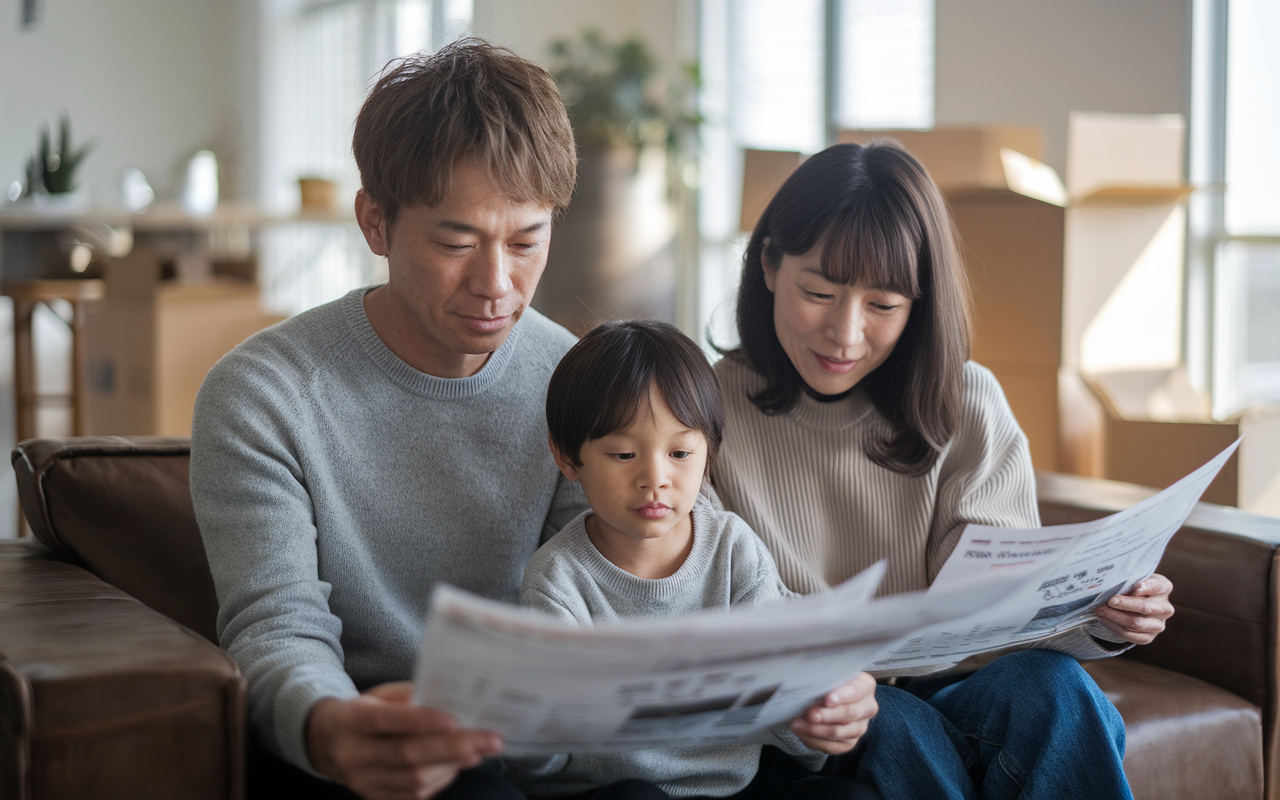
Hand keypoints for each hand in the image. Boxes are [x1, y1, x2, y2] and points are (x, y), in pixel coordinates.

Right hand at [306, 682, 502, 799]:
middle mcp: (354, 755)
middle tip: (490, 739)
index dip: (422, 721)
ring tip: (480, 751)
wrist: (325, 741)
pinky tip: (459, 765)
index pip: (388, 721)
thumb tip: (449, 702)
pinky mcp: (374, 797)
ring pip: (414, 779)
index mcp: (352, 720)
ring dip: (453, 765)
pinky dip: (441, 780)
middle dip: (454, 747)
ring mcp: (363, 782)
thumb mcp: (377, 695)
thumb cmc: (362, 711)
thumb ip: (408, 697)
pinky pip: (413, 795)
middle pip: (408, 754)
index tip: (457, 719)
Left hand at [789, 672, 877, 754]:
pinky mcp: (849, 742)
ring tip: (797, 724)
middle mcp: (867, 707)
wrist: (825, 697)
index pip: (857, 690)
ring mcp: (860, 727)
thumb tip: (805, 681)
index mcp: (865, 685)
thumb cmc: (826, 681)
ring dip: (816, 730)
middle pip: (850, 714)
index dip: (842, 695)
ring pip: (840, 733)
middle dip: (827, 715)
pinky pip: (832, 746)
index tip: (827, 700)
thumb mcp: (826, 674)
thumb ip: (822, 677)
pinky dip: (814, 740)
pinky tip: (801, 732)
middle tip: (810, 714)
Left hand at [1094, 573, 1174, 645]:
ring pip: (1136, 623)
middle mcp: (1165, 608)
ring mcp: (1158, 625)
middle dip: (1124, 604)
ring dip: (1115, 617)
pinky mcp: (1148, 637)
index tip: (1135, 588)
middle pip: (1145, 607)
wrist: (1133, 603)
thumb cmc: (1132, 586)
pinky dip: (1114, 626)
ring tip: (1100, 610)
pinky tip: (1104, 619)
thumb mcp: (1133, 578)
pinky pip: (1130, 635)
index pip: (1157, 586)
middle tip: (1108, 601)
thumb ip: (1129, 580)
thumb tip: (1115, 584)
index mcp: (1164, 588)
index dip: (1146, 587)